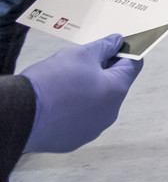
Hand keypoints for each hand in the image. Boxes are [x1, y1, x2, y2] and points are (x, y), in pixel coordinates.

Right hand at [22, 33, 143, 153]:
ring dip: (89, 92)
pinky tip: (58, 102)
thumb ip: (104, 46)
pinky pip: (81, 120)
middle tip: (82, 63)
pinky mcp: (74, 141)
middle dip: (103, 72)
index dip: (125, 52)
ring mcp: (92, 130)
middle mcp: (110, 113)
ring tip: (66, 83)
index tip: (114, 46)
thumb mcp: (81, 53)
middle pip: (115, 86)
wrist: (20, 114)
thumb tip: (117, 41)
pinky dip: (74, 110)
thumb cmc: (52, 81)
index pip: (133, 65)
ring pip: (98, 104)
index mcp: (117, 90)